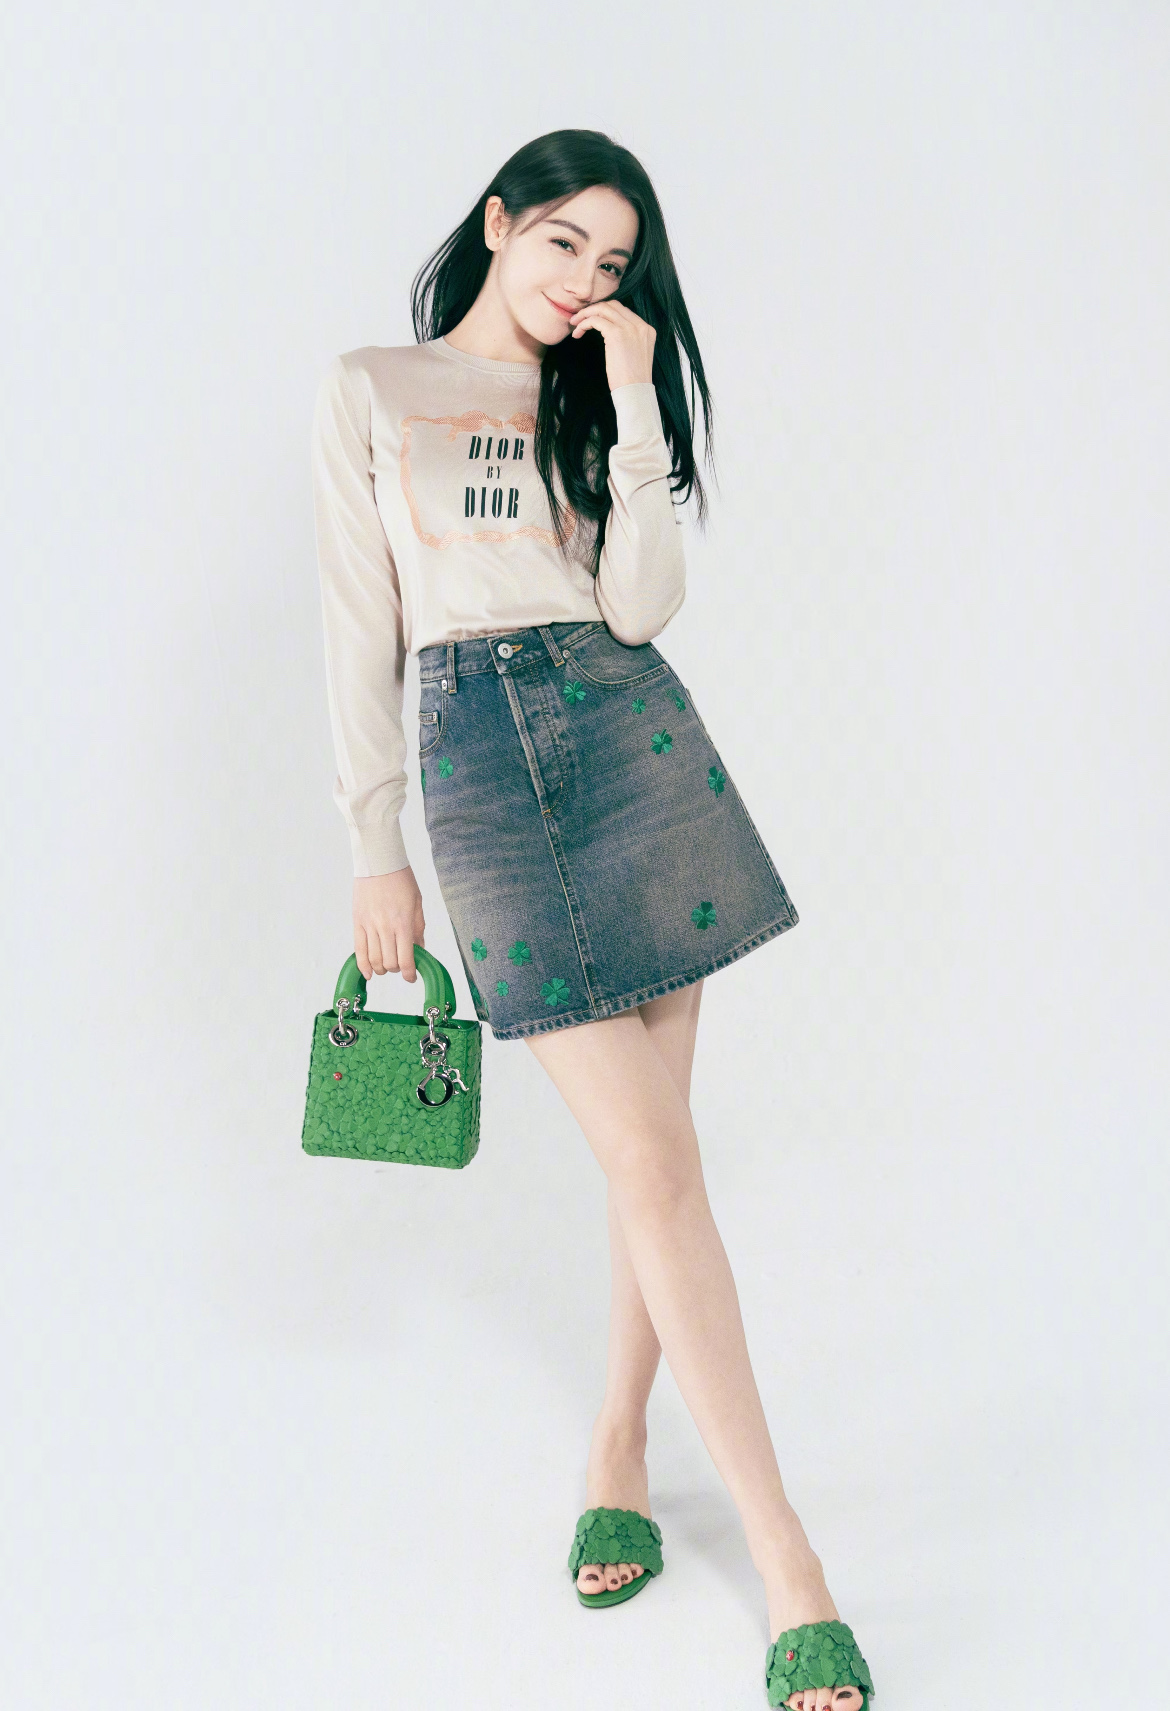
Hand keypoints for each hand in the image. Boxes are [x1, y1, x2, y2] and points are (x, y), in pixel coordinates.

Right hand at [353, 867, 425, 982]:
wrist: (379, 861)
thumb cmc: (401, 879)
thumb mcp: (417, 903)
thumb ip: (418, 928)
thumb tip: (419, 949)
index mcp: (404, 923)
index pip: (406, 959)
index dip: (409, 974)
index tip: (411, 977)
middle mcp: (386, 927)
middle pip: (390, 962)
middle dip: (397, 969)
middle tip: (401, 966)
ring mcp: (369, 925)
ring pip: (374, 959)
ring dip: (381, 969)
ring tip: (386, 966)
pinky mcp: (357, 922)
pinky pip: (358, 949)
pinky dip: (363, 965)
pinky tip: (369, 973)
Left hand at [568, 299, 655, 389]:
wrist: (635, 392)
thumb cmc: (632, 380)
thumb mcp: (636, 354)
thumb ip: (629, 340)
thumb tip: (611, 334)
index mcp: (647, 329)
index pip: (623, 310)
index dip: (604, 312)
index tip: (592, 320)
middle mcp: (639, 325)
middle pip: (612, 305)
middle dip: (593, 309)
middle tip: (578, 319)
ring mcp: (629, 328)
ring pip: (602, 309)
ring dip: (585, 314)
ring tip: (574, 324)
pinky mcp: (616, 334)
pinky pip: (595, 320)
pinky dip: (584, 324)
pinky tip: (578, 333)